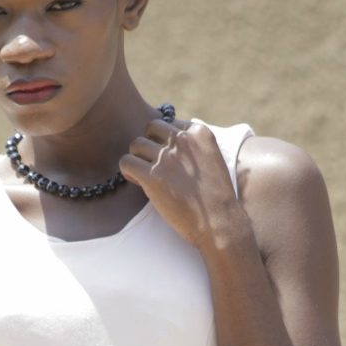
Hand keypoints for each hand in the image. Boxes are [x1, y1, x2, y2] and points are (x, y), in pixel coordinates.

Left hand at [119, 119, 249, 249]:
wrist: (219, 222)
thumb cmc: (216, 196)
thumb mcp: (213, 159)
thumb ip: (194, 146)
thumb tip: (172, 139)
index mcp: (199, 132)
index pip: (169, 123)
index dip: (164, 140)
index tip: (169, 158)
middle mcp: (182, 139)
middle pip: (150, 128)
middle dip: (149, 143)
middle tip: (152, 162)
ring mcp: (166, 156)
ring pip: (136, 143)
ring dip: (137, 157)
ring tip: (143, 174)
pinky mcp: (152, 175)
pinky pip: (126, 161)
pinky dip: (127, 170)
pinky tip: (137, 181)